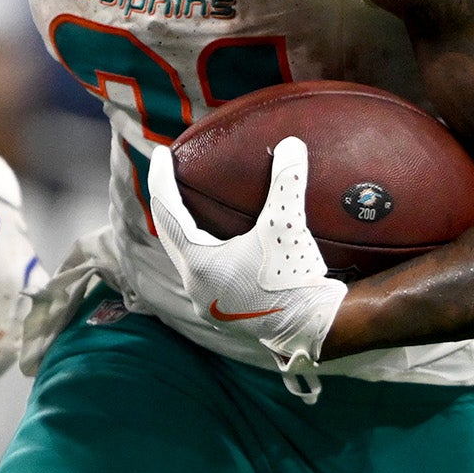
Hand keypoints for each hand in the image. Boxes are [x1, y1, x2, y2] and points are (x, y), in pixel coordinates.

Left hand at [147, 136, 346, 390]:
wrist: (313, 328)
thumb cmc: (294, 277)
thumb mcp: (287, 225)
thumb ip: (287, 182)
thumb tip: (291, 144)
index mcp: (198, 263)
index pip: (169, 213)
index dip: (162, 181)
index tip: (160, 155)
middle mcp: (195, 286)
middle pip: (171, 237)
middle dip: (169, 206)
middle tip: (170, 178)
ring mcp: (208, 304)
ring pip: (186, 259)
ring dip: (186, 234)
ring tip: (190, 210)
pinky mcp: (225, 313)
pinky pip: (203, 275)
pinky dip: (204, 253)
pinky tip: (220, 246)